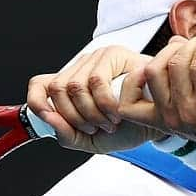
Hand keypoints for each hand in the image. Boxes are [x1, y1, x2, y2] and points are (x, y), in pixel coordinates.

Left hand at [26, 46, 165, 153]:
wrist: (158, 121)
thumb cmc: (127, 127)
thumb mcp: (91, 140)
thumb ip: (67, 135)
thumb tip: (50, 119)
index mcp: (70, 86)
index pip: (39, 86)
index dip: (37, 103)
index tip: (51, 119)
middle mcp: (80, 69)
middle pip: (56, 89)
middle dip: (74, 117)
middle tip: (95, 127)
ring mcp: (96, 59)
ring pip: (74, 86)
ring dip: (92, 113)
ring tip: (110, 121)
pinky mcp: (113, 55)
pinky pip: (96, 82)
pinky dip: (105, 104)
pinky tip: (118, 111)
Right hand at [118, 35, 195, 160]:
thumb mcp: (195, 102)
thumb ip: (181, 77)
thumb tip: (174, 42)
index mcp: (162, 121)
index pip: (126, 101)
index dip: (135, 77)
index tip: (160, 64)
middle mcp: (171, 118)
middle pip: (154, 69)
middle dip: (174, 49)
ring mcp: (190, 111)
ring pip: (177, 62)